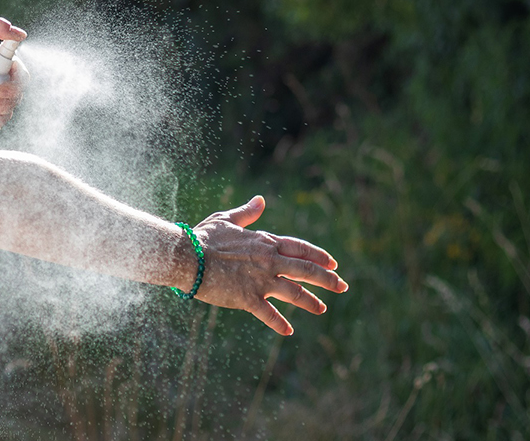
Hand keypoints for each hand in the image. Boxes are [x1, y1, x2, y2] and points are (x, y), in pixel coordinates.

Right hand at [189, 195, 347, 334]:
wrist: (186, 256)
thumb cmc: (203, 238)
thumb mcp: (226, 220)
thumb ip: (247, 212)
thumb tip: (261, 200)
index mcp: (265, 242)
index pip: (300, 249)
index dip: (319, 256)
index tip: (333, 263)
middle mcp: (269, 261)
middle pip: (306, 271)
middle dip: (327, 279)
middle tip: (343, 286)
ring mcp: (260, 280)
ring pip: (295, 293)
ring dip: (311, 302)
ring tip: (322, 309)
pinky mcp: (247, 298)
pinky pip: (269, 314)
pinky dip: (279, 323)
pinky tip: (288, 330)